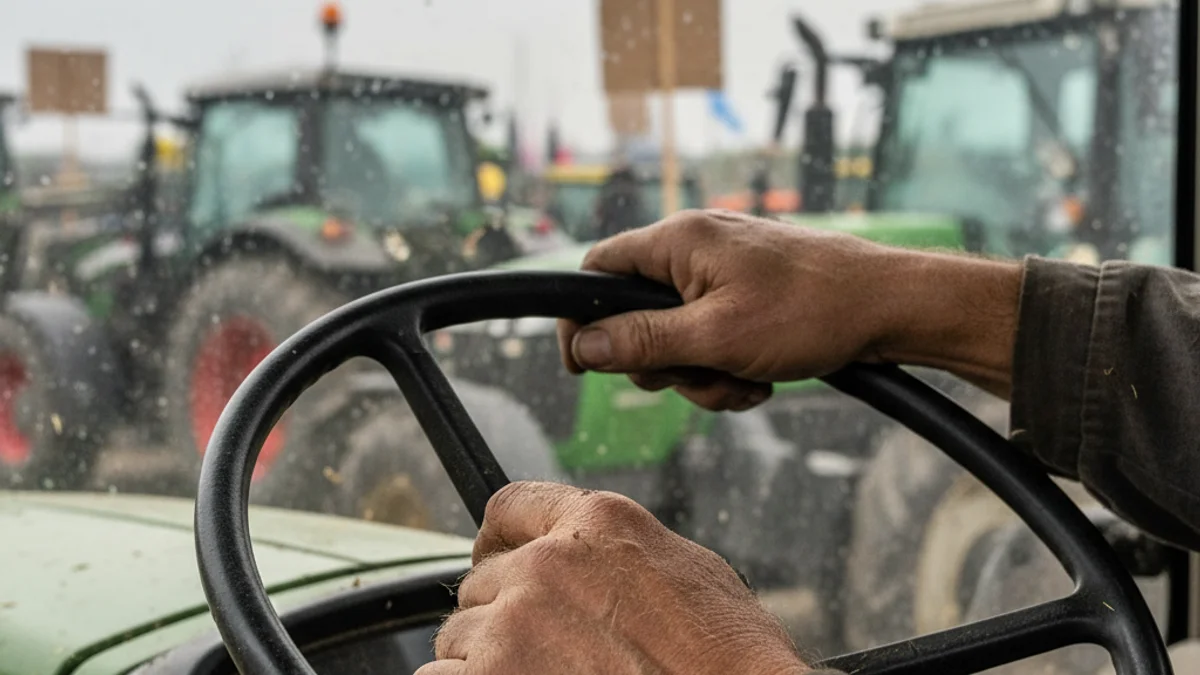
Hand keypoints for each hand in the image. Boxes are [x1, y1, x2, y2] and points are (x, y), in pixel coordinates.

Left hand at [417, 481, 808, 674]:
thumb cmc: (731, 657)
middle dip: (500, 611)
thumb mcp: (687, 572)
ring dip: (484, 660)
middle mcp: (547, 562)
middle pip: (482, 580)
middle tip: (533, 647)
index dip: (496, 539)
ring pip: (459, 635)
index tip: (492, 560)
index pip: (509, 507)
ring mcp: (515, 625)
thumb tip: (591, 554)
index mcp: (598, 522)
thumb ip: (620, 551)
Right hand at [557, 210, 1021, 404]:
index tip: (583, 367)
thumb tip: (584, 346)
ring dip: (702, 374)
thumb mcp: (716, 337)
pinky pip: (711, 339)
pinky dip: (728, 368)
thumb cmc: (810, 312)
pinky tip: (762, 380)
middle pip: (636, 316)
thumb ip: (642, 341)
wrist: (891, 308)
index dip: (583, 320)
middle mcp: (695, 249)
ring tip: (744, 382)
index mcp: (678, 242)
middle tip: (699, 376)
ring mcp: (723, 273)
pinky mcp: (747, 296)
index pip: (598, 270)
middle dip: (663, 364)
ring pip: (677, 338)